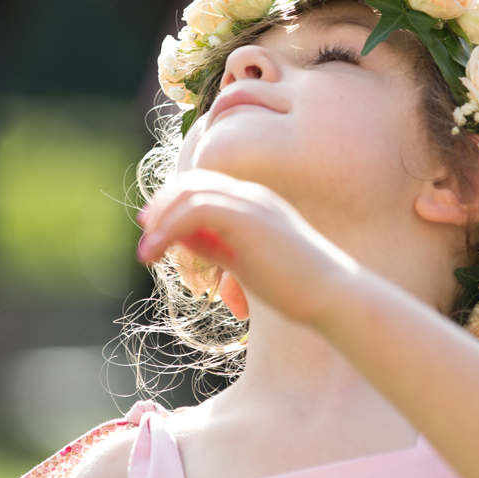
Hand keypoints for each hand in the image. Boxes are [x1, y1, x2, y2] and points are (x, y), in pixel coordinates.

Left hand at [137, 170, 358, 325]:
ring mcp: (251, 203)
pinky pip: (195, 209)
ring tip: (148, 252)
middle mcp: (253, 195)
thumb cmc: (295, 287)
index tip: (153, 228)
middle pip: (192, 182)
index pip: (204, 186)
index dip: (172, 203)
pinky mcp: (246, 218)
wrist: (332, 295)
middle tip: (146, 236)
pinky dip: (169, 228)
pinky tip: (158, 252)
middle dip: (161, 206)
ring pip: (189, 192)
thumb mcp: (243, 263)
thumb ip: (214, 246)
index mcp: (256, 203)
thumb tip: (179, 239)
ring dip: (160, 221)